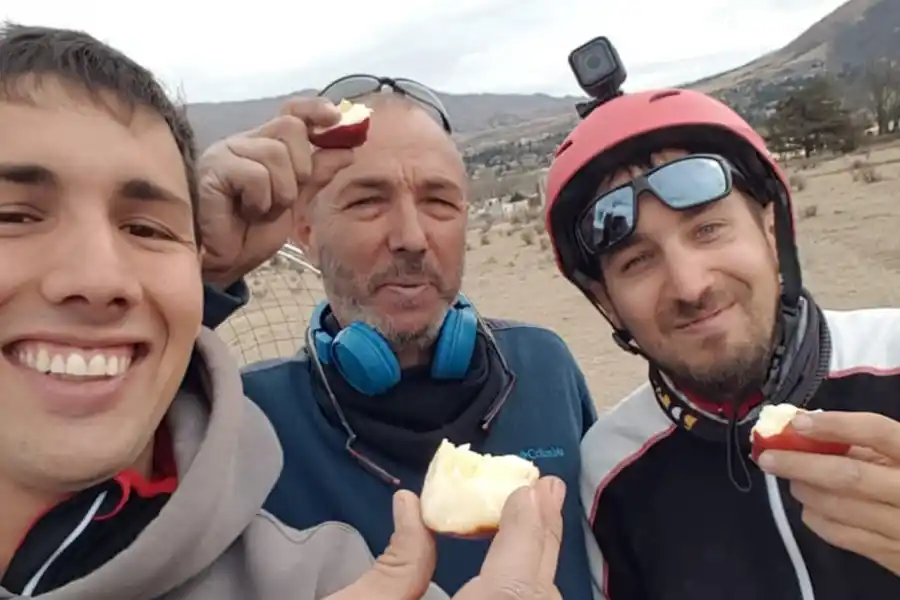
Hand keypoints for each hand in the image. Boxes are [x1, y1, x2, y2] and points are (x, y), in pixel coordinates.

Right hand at [197, 98, 353, 288]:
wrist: (223, 262)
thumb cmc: (250, 233)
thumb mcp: (295, 201)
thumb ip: (317, 174)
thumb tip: (348, 150)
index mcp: (263, 145)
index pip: (291, 112)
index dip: (315, 110)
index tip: (336, 117)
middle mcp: (244, 142)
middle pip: (290, 127)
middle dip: (301, 168)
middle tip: (286, 198)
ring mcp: (226, 153)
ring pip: (276, 154)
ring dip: (281, 192)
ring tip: (262, 211)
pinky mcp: (214, 170)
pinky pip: (256, 175)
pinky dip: (261, 200)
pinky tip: (246, 213)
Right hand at [328, 476, 565, 599]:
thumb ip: (395, 563)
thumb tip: (410, 505)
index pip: (515, 585)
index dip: (527, 535)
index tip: (528, 490)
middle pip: (535, 595)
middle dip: (541, 543)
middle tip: (545, 491)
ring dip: (535, 566)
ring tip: (534, 519)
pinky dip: (523, 590)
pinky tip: (516, 568)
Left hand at [757, 410, 899, 574]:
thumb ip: (868, 444)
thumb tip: (806, 428)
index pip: (878, 434)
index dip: (836, 425)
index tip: (797, 421)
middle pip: (849, 476)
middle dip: (801, 464)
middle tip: (767, 457)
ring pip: (839, 508)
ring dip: (804, 489)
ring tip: (788, 477)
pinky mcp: (893, 557)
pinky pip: (842, 536)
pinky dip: (816, 517)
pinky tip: (809, 504)